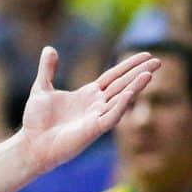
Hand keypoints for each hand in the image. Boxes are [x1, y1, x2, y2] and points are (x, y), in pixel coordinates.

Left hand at [18, 47, 158, 175]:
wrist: (31, 143)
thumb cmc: (36, 120)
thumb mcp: (41, 88)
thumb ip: (47, 69)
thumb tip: (49, 48)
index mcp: (88, 94)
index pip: (114, 76)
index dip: (128, 65)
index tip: (146, 54)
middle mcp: (97, 104)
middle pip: (123, 84)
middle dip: (139, 72)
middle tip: (159, 60)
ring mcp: (97, 116)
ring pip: (121, 99)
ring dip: (135, 87)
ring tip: (149, 74)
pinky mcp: (94, 129)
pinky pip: (111, 116)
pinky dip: (121, 105)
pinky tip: (130, 93)